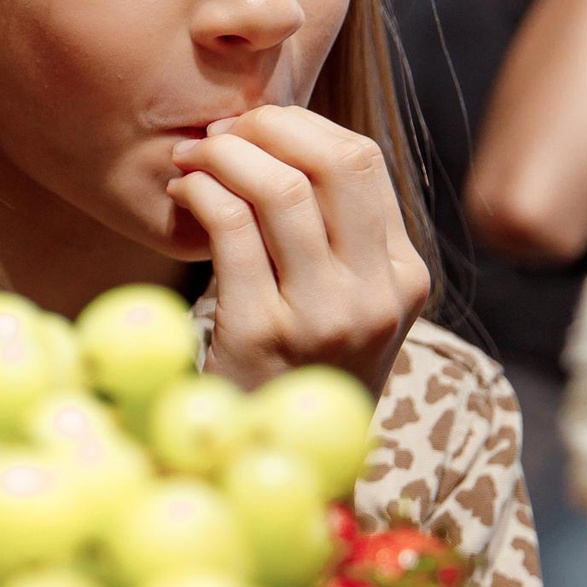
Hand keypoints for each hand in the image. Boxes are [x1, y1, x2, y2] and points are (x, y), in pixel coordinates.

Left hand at [167, 104, 428, 394]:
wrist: (278, 461)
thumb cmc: (296, 369)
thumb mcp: (344, 305)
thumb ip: (336, 236)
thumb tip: (281, 139)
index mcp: (403, 277)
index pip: (362, 162)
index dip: (301, 127)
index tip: (254, 125)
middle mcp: (375, 295)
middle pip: (334, 162)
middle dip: (268, 128)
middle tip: (220, 131)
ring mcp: (323, 317)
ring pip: (280, 189)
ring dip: (224, 156)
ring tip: (191, 158)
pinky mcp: (263, 334)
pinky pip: (231, 229)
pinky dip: (201, 194)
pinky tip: (183, 195)